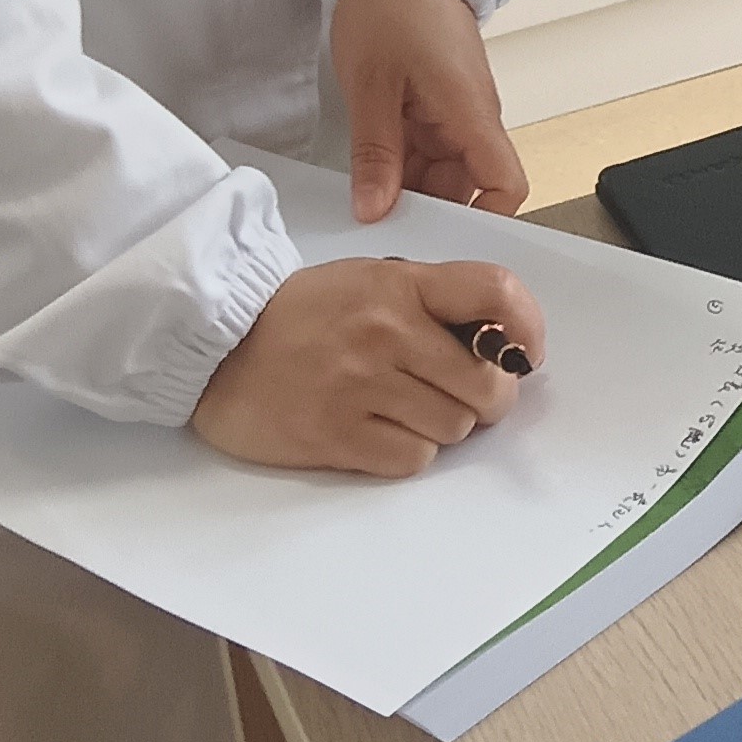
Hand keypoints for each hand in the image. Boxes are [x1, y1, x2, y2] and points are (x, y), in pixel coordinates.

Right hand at [191, 255, 547, 479]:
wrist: (214, 347)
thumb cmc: (300, 316)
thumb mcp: (369, 282)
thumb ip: (432, 303)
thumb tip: (501, 344)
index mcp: (401, 285)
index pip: (497, 291)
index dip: (527, 328)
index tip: (522, 354)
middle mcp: (386, 332)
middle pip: (487, 382)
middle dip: (487, 398)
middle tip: (462, 396)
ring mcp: (360, 385)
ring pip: (455, 427)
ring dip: (443, 427)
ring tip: (406, 409)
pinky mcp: (336, 435)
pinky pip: (413, 458)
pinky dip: (407, 452)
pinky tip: (379, 431)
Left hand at [332, 0, 526, 220]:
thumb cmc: (392, 8)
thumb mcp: (372, 87)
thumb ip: (375, 154)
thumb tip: (375, 210)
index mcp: (471, 114)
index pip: (506, 185)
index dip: (486, 219)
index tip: (445, 241)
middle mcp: (473, 117)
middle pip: (468, 185)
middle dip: (429, 208)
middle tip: (383, 228)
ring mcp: (455, 111)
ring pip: (443, 170)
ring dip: (410, 187)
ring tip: (368, 201)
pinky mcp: (436, 103)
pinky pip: (426, 149)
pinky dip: (401, 165)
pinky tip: (370, 173)